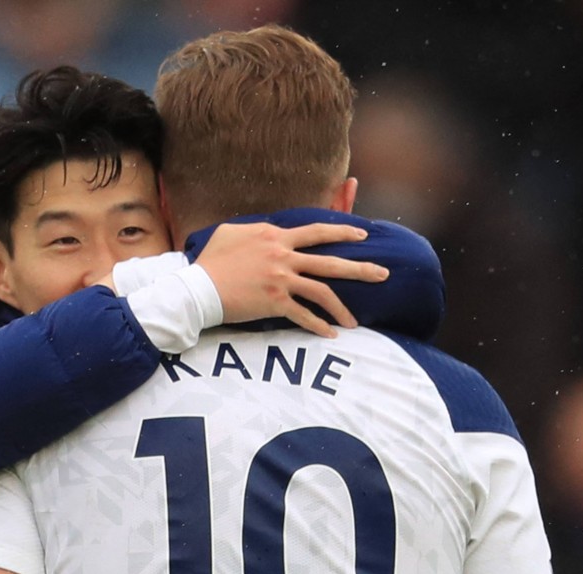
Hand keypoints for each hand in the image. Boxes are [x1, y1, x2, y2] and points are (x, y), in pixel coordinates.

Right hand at [195, 222, 388, 337]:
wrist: (199, 287)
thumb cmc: (212, 260)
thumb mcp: (232, 232)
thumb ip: (257, 229)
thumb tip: (270, 231)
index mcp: (276, 236)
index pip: (317, 232)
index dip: (342, 232)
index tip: (361, 236)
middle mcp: (283, 256)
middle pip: (331, 262)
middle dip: (361, 268)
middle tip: (383, 273)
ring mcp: (281, 280)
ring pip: (323, 292)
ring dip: (342, 308)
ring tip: (356, 321)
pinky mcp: (275, 303)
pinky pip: (303, 316)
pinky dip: (318, 326)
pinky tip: (330, 335)